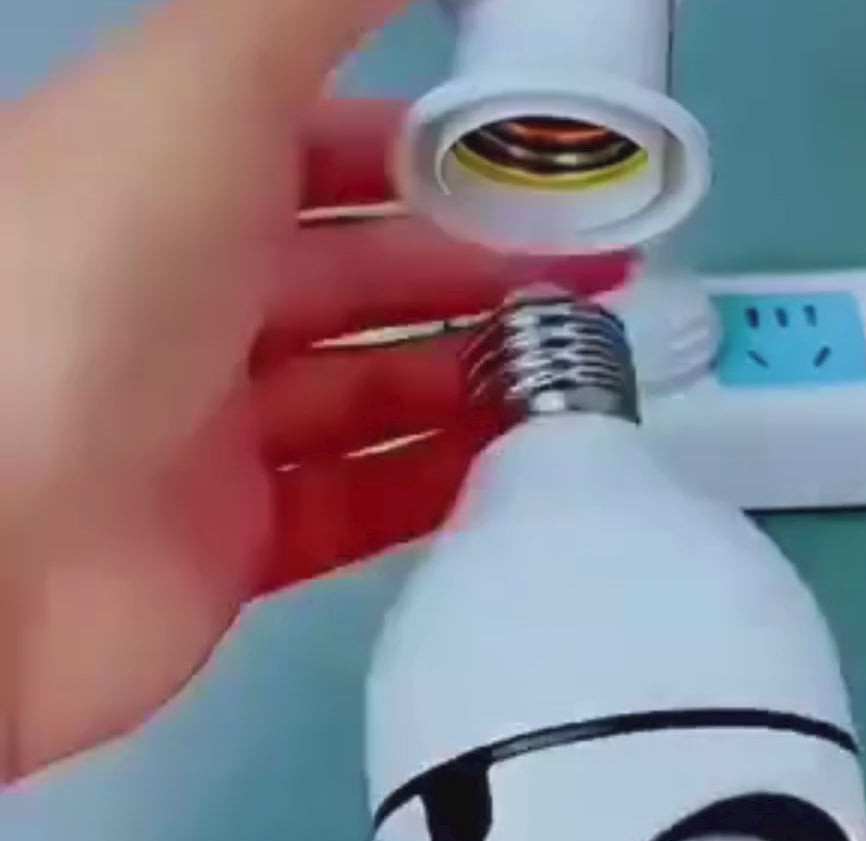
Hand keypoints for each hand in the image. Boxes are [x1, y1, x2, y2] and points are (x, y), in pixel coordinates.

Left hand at [0, 0, 628, 778]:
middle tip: (594, 285)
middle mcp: (189, 306)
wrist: (4, 539)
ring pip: (372, 396)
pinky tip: (519, 465)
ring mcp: (214, 435)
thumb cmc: (100, 283)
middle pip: (364, 282)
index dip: (435, 157)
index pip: (324, 157)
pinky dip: (439, 485)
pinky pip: (361, 506)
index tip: (540, 173)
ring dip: (472, 381)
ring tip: (578, 375)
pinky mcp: (238, 547)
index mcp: (168, 187)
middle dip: (480, 275)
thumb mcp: (200, 90)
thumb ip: (310, 6)